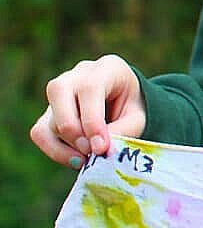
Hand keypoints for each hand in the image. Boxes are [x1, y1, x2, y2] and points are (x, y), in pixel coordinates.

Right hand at [29, 55, 145, 167]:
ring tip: (88, 158)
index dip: (92, 120)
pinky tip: (76, 159)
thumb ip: (123, 131)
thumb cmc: (132, 108)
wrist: (127, 105)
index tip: (101, 148)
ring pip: (48, 117)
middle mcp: (79, 74)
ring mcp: (60, 92)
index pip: (90, 88)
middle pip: (59, 92)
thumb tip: (99, 150)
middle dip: (73, 129)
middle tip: (91, 151)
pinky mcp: (49, 111)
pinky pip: (40, 132)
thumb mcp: (138, 118)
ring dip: (65, 145)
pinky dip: (54, 150)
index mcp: (107, 68)